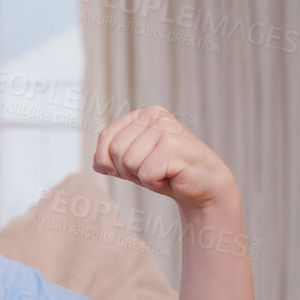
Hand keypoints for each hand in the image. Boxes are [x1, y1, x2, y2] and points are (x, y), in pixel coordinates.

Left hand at [93, 105, 236, 211]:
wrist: (203, 185)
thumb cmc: (166, 173)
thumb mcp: (132, 163)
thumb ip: (110, 157)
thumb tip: (97, 161)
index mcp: (141, 115)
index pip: (105, 137)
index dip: (113, 161)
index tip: (136, 165)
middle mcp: (153, 115)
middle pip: (115, 149)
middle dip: (128, 170)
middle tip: (152, 170)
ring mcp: (165, 127)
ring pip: (129, 161)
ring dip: (143, 176)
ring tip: (163, 171)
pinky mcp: (174, 145)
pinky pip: (146, 173)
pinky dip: (155, 183)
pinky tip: (171, 175)